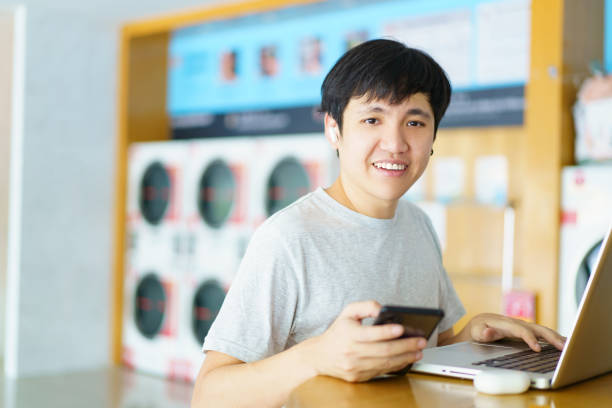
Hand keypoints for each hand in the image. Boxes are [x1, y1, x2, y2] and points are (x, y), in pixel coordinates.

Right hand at [303, 300, 426, 381]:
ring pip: (385, 363)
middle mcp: (351, 352)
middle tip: (421, 341)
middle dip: (405, 346)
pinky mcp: (359, 377)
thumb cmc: (338, 332)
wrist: (320, 356)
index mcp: (348, 334)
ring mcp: (355, 367)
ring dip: (405, 357)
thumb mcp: (347, 312)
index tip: (402, 328)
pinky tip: (407, 359)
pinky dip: (397, 365)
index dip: (387, 331)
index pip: (371, 334)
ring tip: (418, 351)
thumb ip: (365, 306)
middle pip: (383, 350)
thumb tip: (383, 309)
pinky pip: (382, 371)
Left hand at [464, 313, 565, 351]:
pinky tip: (562, 342)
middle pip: (536, 328)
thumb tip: (488, 332)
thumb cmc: (478, 329)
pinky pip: (541, 333)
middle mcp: (517, 323)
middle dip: (550, 337)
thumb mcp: (476, 331)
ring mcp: (522, 326)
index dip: (530, 339)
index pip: (521, 330)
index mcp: (506, 324)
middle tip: (563, 346)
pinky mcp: (525, 331)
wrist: (480, 324)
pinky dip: (552, 337)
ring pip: (541, 330)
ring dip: (555, 337)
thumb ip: (482, 332)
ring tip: (568, 346)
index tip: (538, 349)